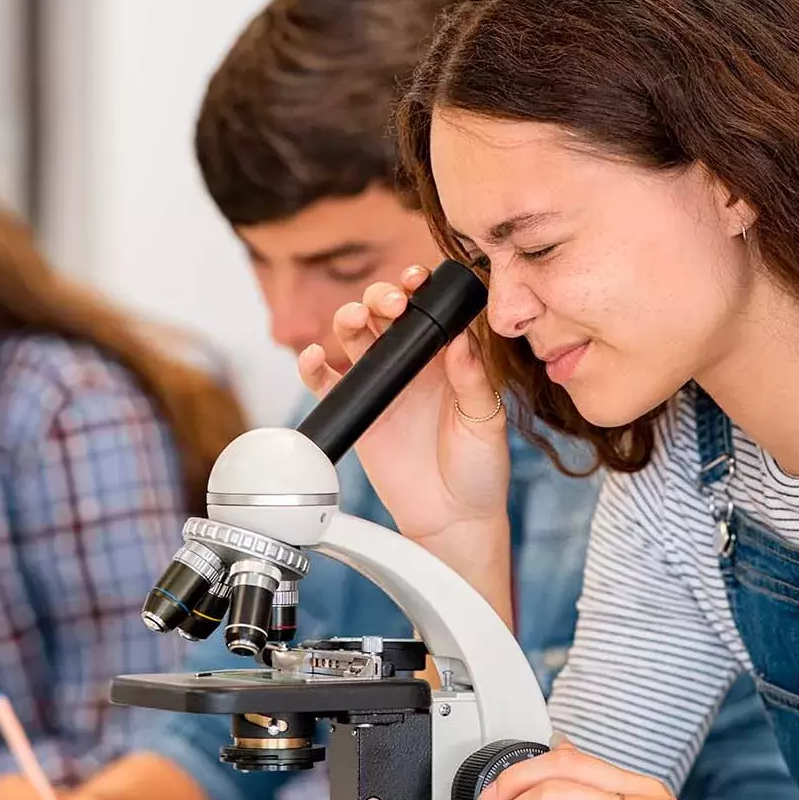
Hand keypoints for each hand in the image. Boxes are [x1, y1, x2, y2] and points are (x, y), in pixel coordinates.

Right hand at [297, 265, 511, 558]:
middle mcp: (411, 365)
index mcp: (445, 358)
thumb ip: (472, 381)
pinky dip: (312, 366)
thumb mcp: (486, 421)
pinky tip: (313, 357)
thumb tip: (460, 341)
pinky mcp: (359, 412)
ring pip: (353, 338)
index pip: (426, 310)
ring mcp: (381, 386)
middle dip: (380, 298)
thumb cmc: (478, 468)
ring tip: (353, 322)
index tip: (416, 281)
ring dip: (347, 319)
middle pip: (383, 314)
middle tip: (390, 306)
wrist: (452, 518)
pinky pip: (327, 383)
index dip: (417, 287)